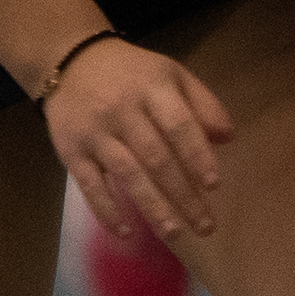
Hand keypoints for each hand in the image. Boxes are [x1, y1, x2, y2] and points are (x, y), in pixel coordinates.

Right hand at [42, 34, 232, 243]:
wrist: (67, 61)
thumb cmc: (129, 73)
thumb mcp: (170, 73)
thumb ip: (201, 102)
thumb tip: (227, 138)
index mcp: (152, 88)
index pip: (178, 125)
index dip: (197, 155)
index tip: (214, 185)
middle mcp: (123, 110)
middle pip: (156, 157)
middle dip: (183, 195)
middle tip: (205, 226)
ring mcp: (95, 133)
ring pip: (127, 174)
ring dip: (152, 207)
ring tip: (174, 233)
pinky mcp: (70, 151)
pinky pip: (89, 185)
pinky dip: (107, 211)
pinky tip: (126, 233)